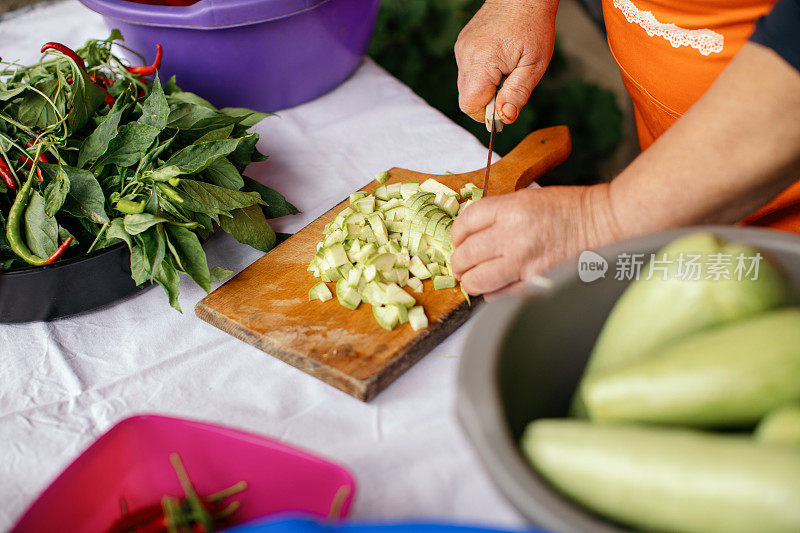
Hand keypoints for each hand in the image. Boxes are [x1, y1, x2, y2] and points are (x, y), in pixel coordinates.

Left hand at [450, 185, 619, 298]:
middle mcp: (513, 235)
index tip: (458, 240)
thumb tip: (470, 233)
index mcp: (510, 209)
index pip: (465, 222)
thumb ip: (498, 214)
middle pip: (464, 254)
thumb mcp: (528, 198)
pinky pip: (498, 296)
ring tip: (476, 278)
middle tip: (463, 264)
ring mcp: (524, 262)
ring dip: (472, 281)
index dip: (456, 233)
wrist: (606, 222)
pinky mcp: (535, 284)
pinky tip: (499, 285)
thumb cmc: (569, 209)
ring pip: (477, 281)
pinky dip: (493, 293)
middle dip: (459, 261)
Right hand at [455, 0, 557, 123]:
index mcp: (482, 62)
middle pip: (466, 98)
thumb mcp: (534, 64)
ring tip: (506, 68)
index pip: (470, 105)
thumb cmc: (533, 25)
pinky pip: (468, 70)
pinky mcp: (463, 44)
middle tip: (510, 83)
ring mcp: (461, 49)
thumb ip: (518, 93)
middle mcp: (465, 56)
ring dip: (485, 86)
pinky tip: (499, 59)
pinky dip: (482, 73)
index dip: (487, 113)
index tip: (505, 106)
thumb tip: (505, 118)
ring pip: (467, 85)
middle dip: (488, 100)